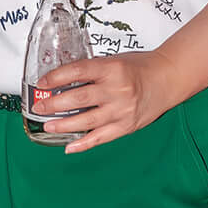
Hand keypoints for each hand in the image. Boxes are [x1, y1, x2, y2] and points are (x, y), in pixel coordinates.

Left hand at [34, 50, 169, 151]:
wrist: (168, 79)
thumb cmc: (140, 68)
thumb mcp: (114, 60)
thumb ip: (91, 71)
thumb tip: (62, 81)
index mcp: (111, 69)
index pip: (77, 72)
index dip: (56, 78)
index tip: (42, 83)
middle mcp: (116, 90)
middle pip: (78, 99)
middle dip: (54, 104)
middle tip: (39, 107)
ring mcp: (122, 110)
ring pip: (87, 121)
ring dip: (64, 125)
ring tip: (48, 125)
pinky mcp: (127, 126)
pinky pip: (101, 137)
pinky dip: (84, 144)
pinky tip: (69, 146)